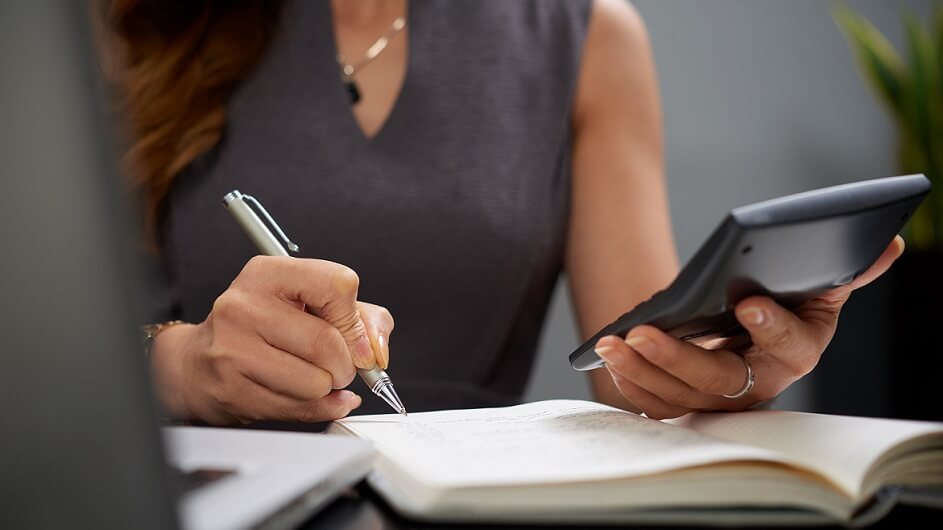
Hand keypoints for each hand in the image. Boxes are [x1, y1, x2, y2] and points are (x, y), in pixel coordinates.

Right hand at [149, 256, 394, 424]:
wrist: (197, 362)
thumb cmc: (262, 329)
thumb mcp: (310, 304)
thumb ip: (361, 317)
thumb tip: (377, 350)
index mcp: (268, 274)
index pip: (337, 285)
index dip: (356, 320)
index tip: (356, 339)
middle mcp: (244, 305)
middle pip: (327, 342)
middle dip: (346, 365)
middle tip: (337, 366)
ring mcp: (233, 349)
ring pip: (315, 382)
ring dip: (327, 388)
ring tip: (310, 377)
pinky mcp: (231, 389)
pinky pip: (297, 408)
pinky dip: (315, 408)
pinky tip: (303, 395)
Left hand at [594, 236, 904, 418]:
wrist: (750, 328)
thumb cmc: (784, 301)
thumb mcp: (817, 282)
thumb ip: (846, 268)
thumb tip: (886, 242)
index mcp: (799, 351)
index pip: (791, 346)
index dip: (772, 327)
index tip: (747, 303)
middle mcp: (760, 384)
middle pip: (720, 381)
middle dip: (679, 359)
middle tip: (644, 332)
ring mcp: (721, 399)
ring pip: (680, 397)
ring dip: (643, 370)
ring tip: (613, 341)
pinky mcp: (688, 402)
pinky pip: (658, 404)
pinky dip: (633, 383)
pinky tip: (612, 356)